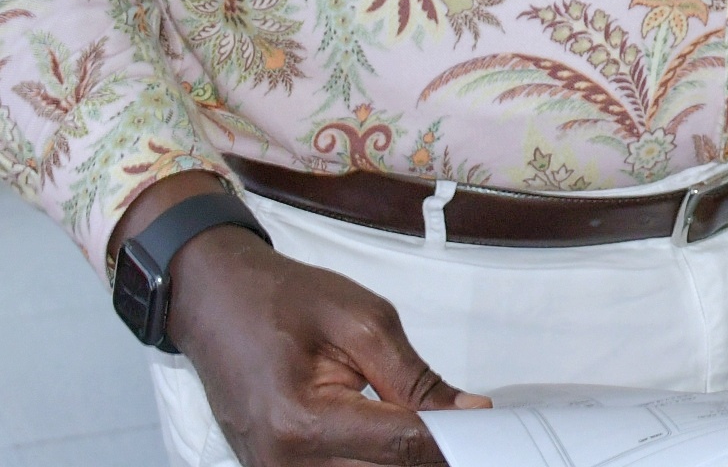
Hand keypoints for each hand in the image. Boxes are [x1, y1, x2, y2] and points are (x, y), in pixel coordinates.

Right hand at [146, 182, 485, 466]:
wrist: (216, 302)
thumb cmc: (283, 300)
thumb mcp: (363, 321)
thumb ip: (416, 377)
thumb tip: (468, 412)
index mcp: (301, 422)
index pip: (401, 445)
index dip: (454, 434)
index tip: (487, 420)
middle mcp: (282, 463)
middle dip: (432, 449)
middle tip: (465, 420)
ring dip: (403, 456)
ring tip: (428, 423)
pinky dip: (374, 460)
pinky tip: (395, 436)